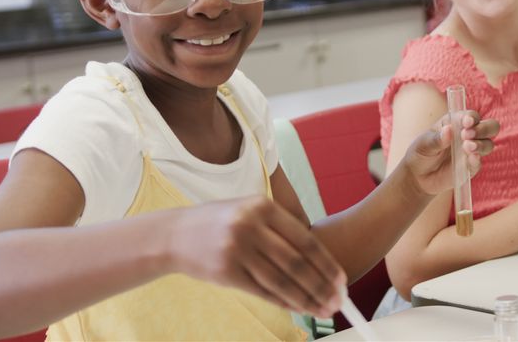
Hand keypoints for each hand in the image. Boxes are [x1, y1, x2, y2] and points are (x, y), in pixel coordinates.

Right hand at [168, 196, 345, 317]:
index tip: (342, 281)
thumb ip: (281, 228)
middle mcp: (251, 226)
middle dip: (322, 286)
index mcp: (263, 207)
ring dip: (307, 299)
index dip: (327, 263)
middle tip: (339, 302)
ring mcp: (237, 249)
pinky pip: (263, 291)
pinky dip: (284, 302)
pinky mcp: (226, 272)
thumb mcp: (251, 211)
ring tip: (323, 310)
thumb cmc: (222, 223)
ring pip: (282, 281)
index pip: (305, 240)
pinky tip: (299, 308)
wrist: (174, 234)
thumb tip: (320, 259)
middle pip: (297, 263)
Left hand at [401, 110, 498, 196]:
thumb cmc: (421, 153)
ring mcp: (471, 151)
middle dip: (483, 129)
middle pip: (490, 127)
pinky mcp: (471, 167)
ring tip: (466, 147)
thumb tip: (448, 130)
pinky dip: (477, 160)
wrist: (418, 177)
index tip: (466, 122)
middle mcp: (468, 134)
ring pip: (488, 144)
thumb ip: (436, 139)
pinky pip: (479, 162)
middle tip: (467, 135)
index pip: (471, 116)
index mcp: (456, 122)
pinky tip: (470, 159)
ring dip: (481, 144)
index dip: (472, 117)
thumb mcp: (423, 144)